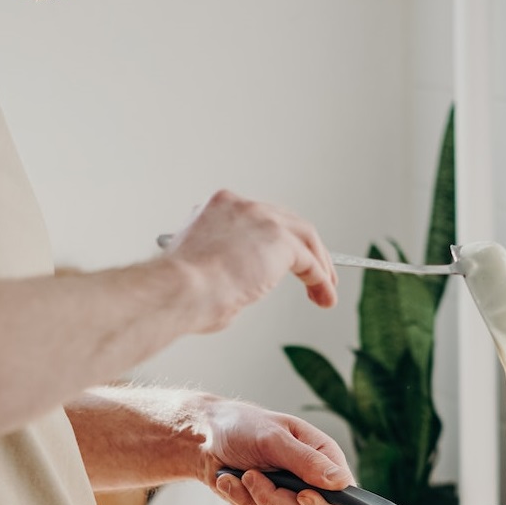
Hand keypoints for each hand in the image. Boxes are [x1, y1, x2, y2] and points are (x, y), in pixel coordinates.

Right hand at [160, 190, 337, 333]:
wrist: (179, 289)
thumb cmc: (180, 290)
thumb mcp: (202, 271)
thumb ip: (226, 271)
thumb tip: (238, 291)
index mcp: (220, 209)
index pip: (260, 219)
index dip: (277, 242)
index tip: (284, 261)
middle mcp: (243, 207)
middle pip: (288, 223)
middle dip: (305, 251)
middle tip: (315, 274)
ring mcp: (262, 219)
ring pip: (305, 238)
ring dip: (320, 264)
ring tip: (325, 289)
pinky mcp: (280, 240)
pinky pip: (310, 261)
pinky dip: (321, 280)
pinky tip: (324, 297)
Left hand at [198, 398, 351, 504]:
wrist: (206, 440)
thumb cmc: (241, 428)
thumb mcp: (273, 438)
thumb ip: (306, 461)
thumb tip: (340, 482)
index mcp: (322, 456)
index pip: (343, 493)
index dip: (325, 503)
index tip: (301, 495)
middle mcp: (313, 481)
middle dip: (274, 499)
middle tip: (252, 476)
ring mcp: (293, 498)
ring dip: (253, 502)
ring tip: (239, 476)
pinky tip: (237, 490)